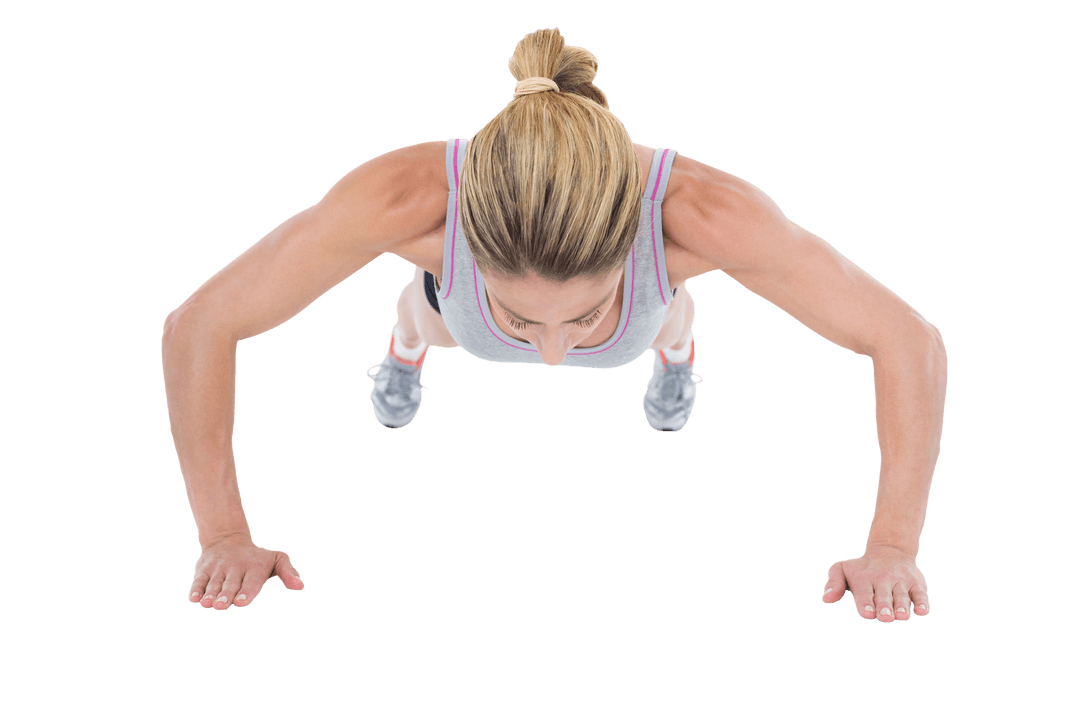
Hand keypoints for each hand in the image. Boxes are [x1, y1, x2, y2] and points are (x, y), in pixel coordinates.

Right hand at [187, 533, 304, 610]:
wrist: (228, 538)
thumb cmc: (257, 557)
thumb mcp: (276, 559)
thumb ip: (288, 572)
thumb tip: (300, 586)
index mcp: (254, 568)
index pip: (250, 582)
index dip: (246, 592)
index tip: (241, 602)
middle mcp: (235, 567)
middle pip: (230, 584)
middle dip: (225, 595)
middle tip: (222, 606)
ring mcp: (218, 569)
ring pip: (213, 583)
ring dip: (210, 594)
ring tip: (207, 604)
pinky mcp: (203, 569)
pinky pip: (198, 580)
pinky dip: (196, 589)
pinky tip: (194, 598)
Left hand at [820, 544, 929, 622]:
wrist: (890, 550)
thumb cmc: (861, 568)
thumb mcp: (842, 569)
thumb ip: (834, 583)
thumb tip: (826, 599)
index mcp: (864, 579)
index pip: (864, 593)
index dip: (866, 603)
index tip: (867, 614)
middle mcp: (883, 580)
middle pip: (884, 596)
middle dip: (884, 607)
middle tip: (885, 618)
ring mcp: (901, 582)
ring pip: (902, 596)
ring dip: (902, 606)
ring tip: (901, 616)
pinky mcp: (916, 583)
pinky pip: (920, 594)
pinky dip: (922, 602)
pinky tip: (921, 611)